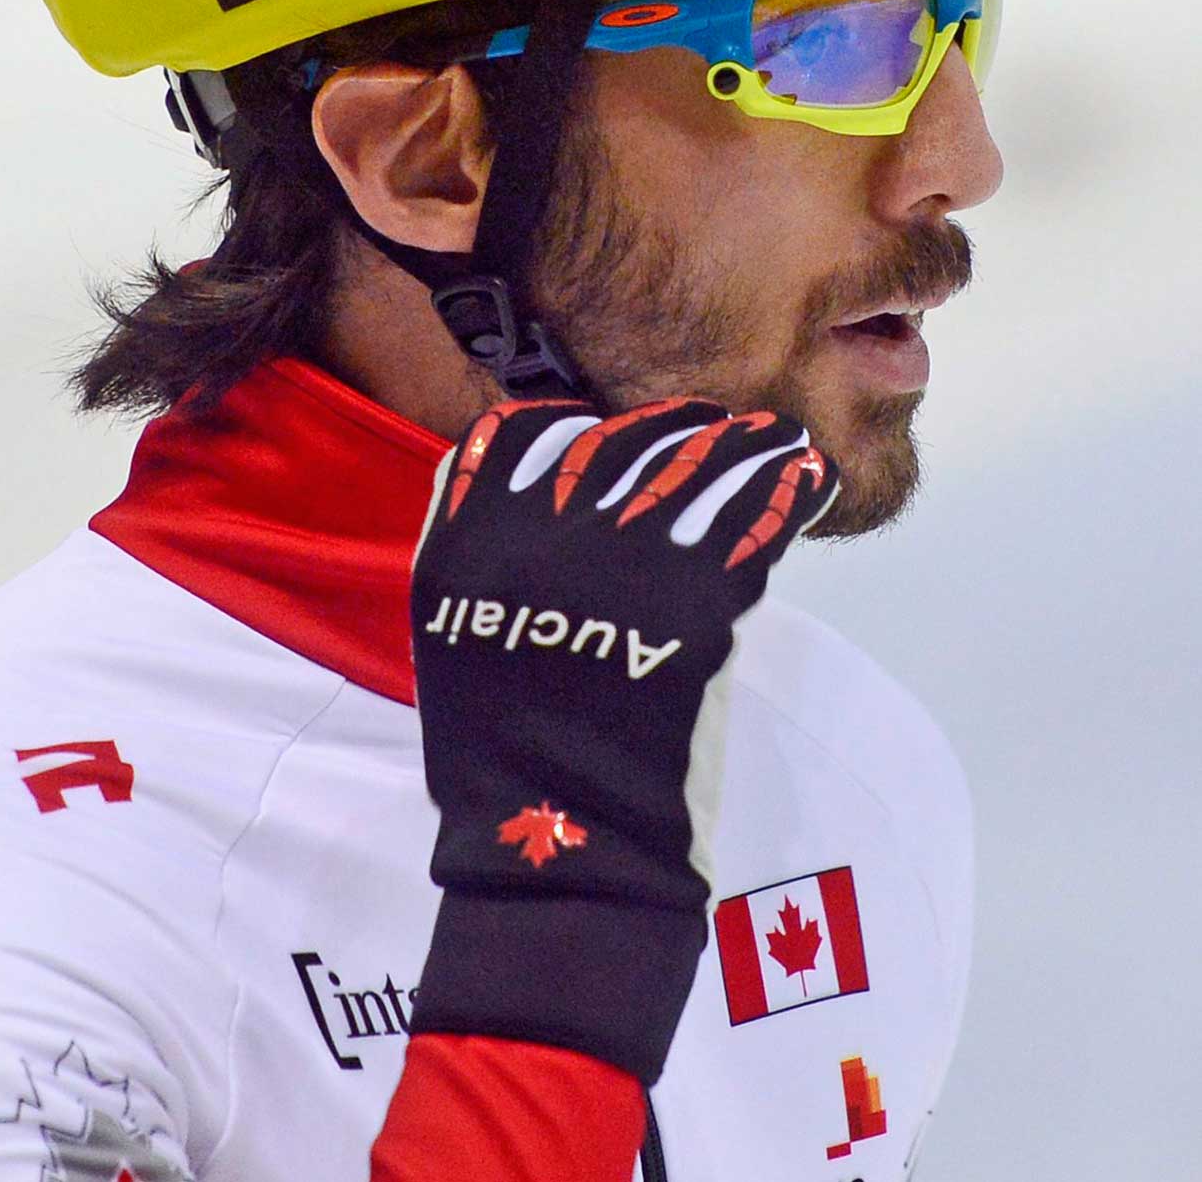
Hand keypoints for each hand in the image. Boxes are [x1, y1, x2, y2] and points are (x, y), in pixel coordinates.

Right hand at [408, 395, 837, 1082]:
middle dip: (674, 429)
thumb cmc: (504, 747)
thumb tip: (547, 483)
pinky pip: (753, 518)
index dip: (579, 430)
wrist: (562, 836)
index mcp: (471, 536)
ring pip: (695, 467)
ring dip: (744, 447)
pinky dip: (786, 491)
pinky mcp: (696, 593)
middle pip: (619, 440)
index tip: (617, 433)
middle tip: (712, 427)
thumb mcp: (455, 627)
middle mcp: (542, 528)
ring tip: (776, 438)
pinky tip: (807, 474)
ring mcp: (620, 554)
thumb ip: (481, 545)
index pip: (526, 435)